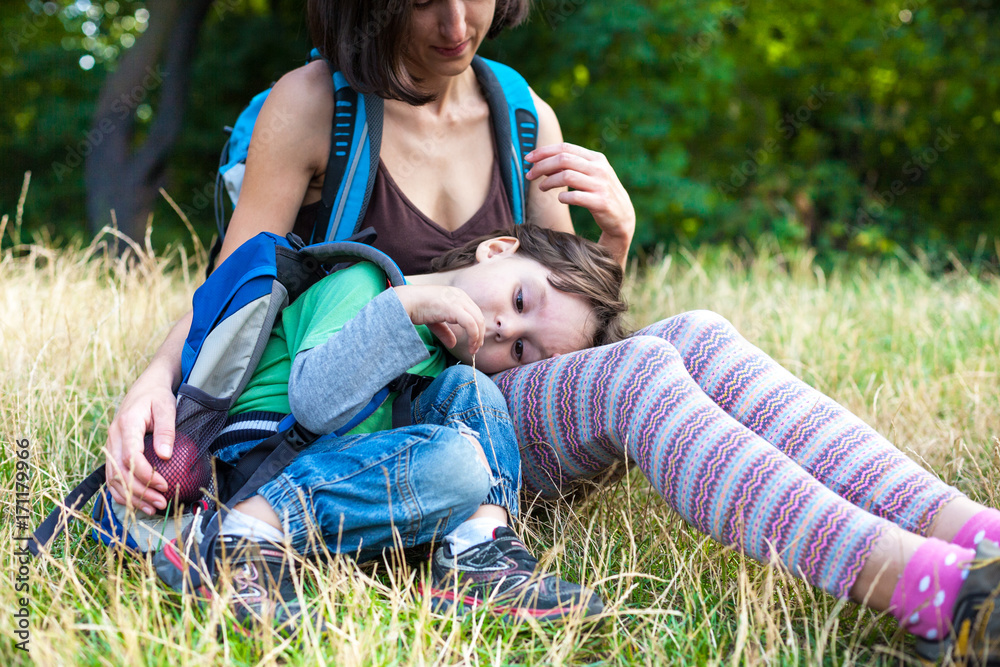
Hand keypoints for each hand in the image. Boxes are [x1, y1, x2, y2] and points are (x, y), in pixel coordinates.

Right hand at [104, 371, 173, 514]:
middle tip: (161, 502)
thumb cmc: (158, 396)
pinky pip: (112, 477)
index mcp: (126, 425)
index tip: (164, 484)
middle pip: (120, 472)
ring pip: (113, 478)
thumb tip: (165, 455)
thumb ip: (166, 430)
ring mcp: (111, 445)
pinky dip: (123, 493)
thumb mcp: (166, 407)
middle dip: (140, 491)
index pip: (130, 456)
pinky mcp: (114, 451)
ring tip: (153, 508)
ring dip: (132, 496)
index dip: (145, 474)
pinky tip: (138, 503)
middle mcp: (114, 437)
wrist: (147, 386)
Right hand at [393, 285, 484, 355]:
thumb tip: (453, 344)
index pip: (474, 312)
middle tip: (475, 348)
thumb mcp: (435, 321)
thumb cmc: (417, 308)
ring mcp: (458, 301)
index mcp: (457, 295)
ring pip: (477, 321)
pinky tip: (470, 346)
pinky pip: (471, 325)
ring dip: (478, 337)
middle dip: (479, 334)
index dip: (477, 328)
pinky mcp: (454, 308)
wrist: (405, 301)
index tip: (473, 342)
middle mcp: (460, 296)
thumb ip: (445, 331)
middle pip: (478, 317)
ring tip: (473, 350)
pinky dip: (474, 337)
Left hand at [526, 142, 635, 262]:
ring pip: (566, 176)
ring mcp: (601, 185)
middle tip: (530, 175)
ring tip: (542, 188)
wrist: (623, 216)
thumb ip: (572, 167)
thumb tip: (543, 163)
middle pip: (563, 160)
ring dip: (549, 182)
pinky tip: (559, 199)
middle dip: (542, 166)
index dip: (544, 152)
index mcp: (596, 158)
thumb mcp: (591, 175)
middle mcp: (599, 169)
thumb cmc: (600, 193)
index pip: (565, 148)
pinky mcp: (600, 202)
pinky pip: (575, 197)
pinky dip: (563, 197)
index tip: (528, 159)